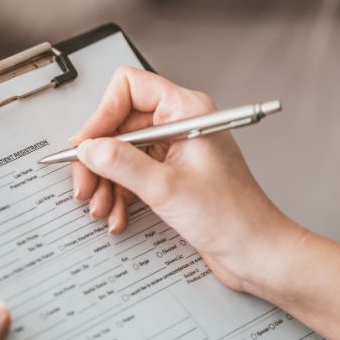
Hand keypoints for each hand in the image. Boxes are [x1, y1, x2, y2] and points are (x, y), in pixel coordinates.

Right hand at [70, 67, 301, 290]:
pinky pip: (129, 175)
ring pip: (119, 154)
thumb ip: (121, 163)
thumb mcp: (165, 188)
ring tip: (102, 207)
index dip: (102, 115)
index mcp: (186, 111)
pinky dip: (118, 195)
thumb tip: (89, 148)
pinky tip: (118, 214)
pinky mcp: (169, 174)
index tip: (87, 146)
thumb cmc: (232, 217)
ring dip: (105, 183)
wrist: (254, 251)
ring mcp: (173, 150)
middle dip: (98, 160)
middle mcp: (179, 124)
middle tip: (85, 185)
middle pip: (118, 126)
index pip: (129, 89)